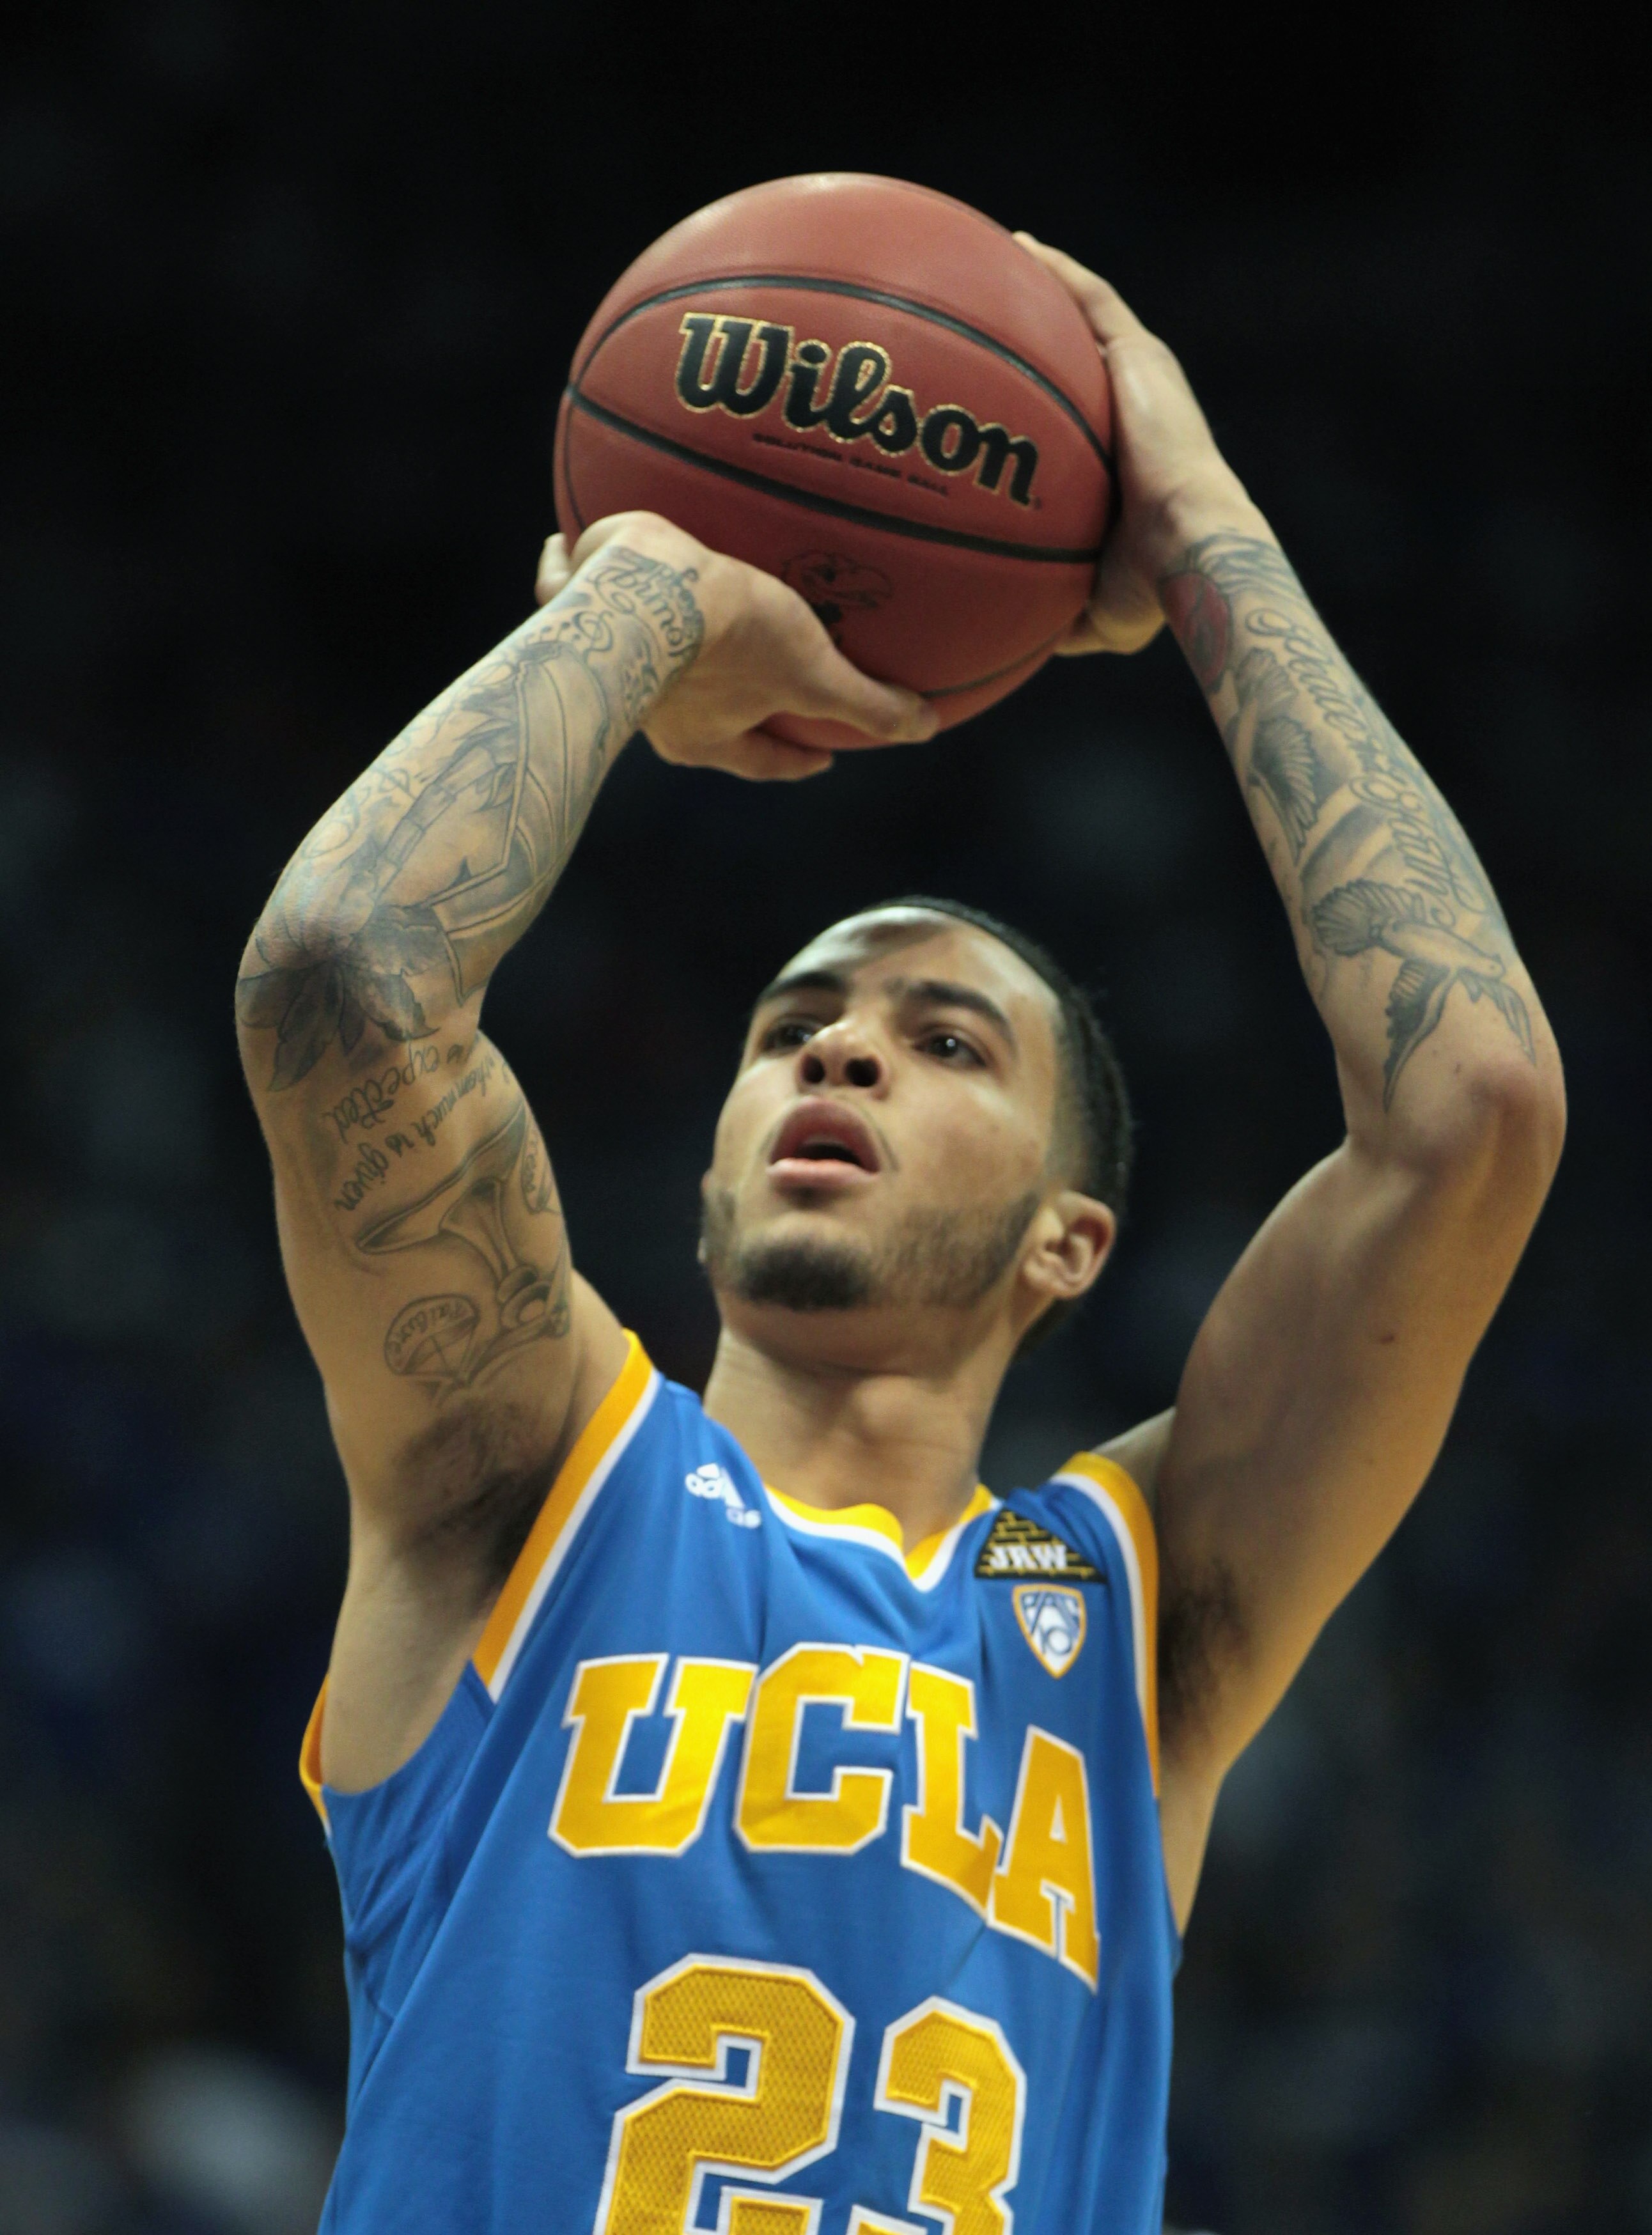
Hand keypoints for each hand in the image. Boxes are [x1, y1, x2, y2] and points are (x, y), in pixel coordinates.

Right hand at [536, 514, 936, 779]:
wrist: (639, 596)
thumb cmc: (728, 642)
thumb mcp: (811, 673)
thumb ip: (866, 705)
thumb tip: (926, 729)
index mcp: (703, 736)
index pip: (758, 759)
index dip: (790, 758)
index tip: (819, 754)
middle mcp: (651, 707)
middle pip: (691, 713)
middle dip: (714, 700)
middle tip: (742, 680)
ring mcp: (604, 657)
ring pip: (626, 654)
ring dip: (644, 638)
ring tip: (658, 608)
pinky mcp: (571, 601)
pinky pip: (563, 587)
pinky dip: (566, 569)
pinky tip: (565, 540)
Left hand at [1014, 236, 1269, 655]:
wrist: (1190, 551)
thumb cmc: (1149, 590)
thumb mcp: (1090, 611)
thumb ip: (1051, 611)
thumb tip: (1013, 637)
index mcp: (1126, 461)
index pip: (1080, 423)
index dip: (1048, 409)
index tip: (1003, 402)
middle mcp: (1136, 409)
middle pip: (1082, 360)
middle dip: (1044, 338)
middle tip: (994, 320)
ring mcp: (1141, 378)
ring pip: (1087, 317)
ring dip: (1048, 287)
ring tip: (997, 257)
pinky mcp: (1142, 355)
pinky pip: (1091, 300)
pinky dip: (1057, 273)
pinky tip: (1018, 247)